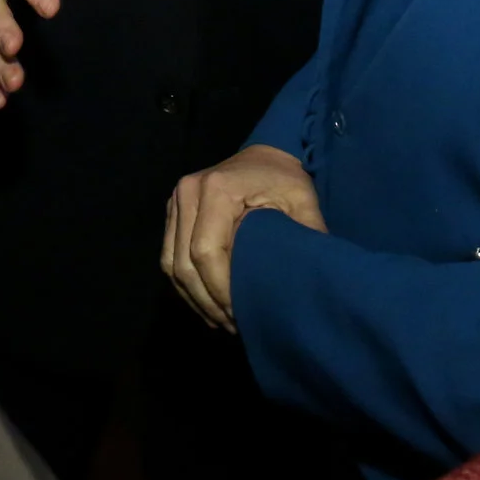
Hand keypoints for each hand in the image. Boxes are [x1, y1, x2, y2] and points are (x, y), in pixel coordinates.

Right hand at [162, 144, 325, 332]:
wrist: (267, 154)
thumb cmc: (285, 179)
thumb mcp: (303, 203)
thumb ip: (304, 237)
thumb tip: (309, 280)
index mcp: (216, 189)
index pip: (205, 252)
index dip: (219, 290)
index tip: (241, 314)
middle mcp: (187, 192)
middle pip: (183, 262)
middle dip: (207, 301)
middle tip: (233, 325)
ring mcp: (175, 201)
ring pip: (171, 263)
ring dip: (193, 297)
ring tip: (221, 321)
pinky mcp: (173, 211)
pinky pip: (169, 255)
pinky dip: (185, 284)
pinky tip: (207, 304)